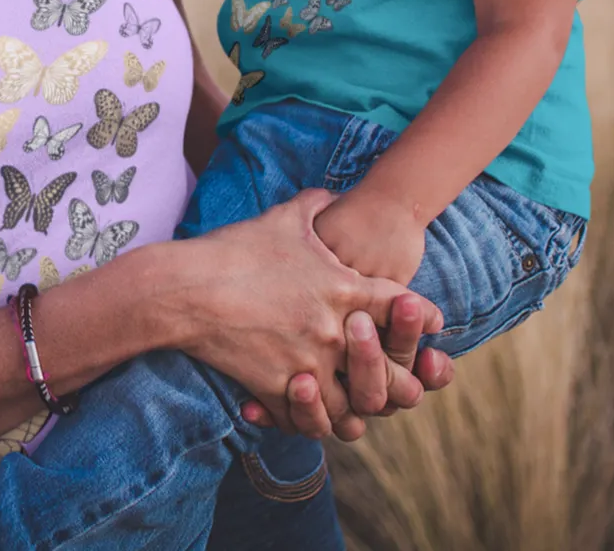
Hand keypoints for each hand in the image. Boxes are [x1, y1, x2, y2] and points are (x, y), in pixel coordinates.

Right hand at [168, 189, 430, 439]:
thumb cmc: (234, 250)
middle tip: (401, 378)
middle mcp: (334, 331)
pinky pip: (308, 420)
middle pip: (390, 370)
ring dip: (354, 405)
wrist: (185, 289)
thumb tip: (333, 193)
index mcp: (343, 288)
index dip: (420, 315)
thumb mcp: (282, 218)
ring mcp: (308, 365)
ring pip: (353, 406)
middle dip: (399, 377)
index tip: (428, 320)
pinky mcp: (279, 389)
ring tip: (353, 403)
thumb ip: (316, 205)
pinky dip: (312, 419)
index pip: (404, 307)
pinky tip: (310, 410)